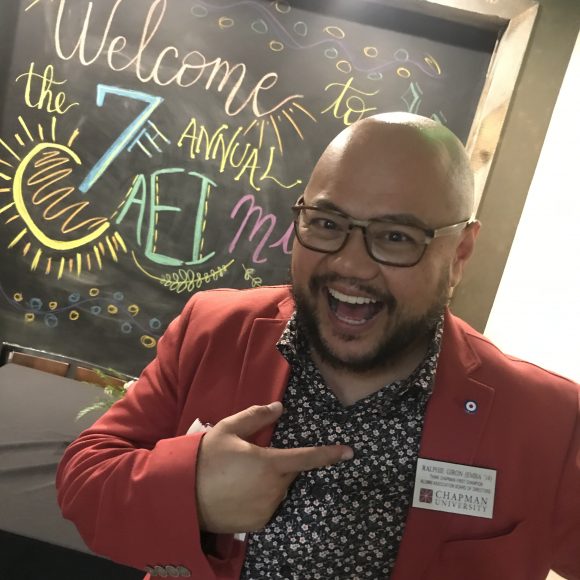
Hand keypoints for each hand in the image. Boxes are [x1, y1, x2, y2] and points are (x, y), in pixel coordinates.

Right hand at [195, 402, 352, 533]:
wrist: (182, 495)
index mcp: (270, 463)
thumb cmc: (206, 457)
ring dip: (271, 482)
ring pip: (280, 490)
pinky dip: (263, 498)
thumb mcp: (228, 429)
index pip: (307, 458)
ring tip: (243, 477)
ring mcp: (267, 509)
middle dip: (280, 465)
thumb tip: (279, 407)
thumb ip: (256, 417)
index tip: (349, 452)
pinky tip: (242, 492)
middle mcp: (274, 489)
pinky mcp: (258, 524)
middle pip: (290, 473)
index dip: (329, 454)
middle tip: (253, 461)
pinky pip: (269, 506)